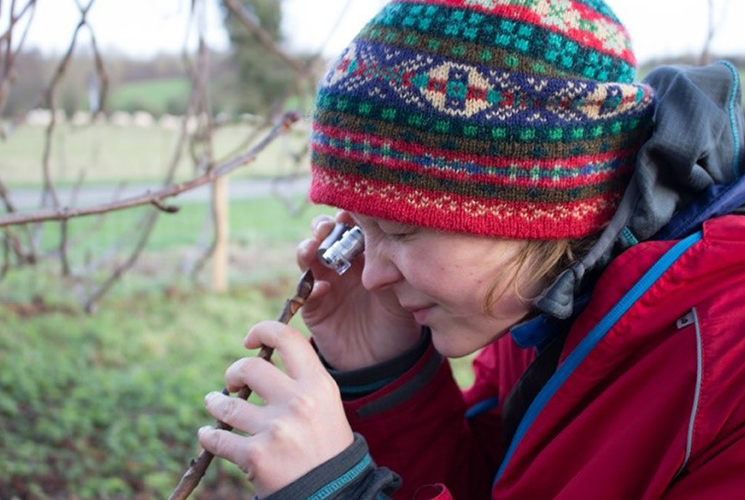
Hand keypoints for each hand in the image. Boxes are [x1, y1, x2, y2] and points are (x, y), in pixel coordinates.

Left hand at [198, 321, 353, 497]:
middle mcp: (298, 402)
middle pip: (249, 368)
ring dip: (215, 403)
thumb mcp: (327, 406)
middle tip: (232, 383)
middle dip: (233, 373)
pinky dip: (208, 435)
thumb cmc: (328, 448)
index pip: (288, 339)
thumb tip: (264, 359)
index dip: (263, 330)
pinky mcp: (256, 456)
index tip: (250, 340)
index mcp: (318, 385)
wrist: (333, 494)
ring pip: (227, 404)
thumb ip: (302, 382)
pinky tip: (208, 434)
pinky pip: (218, 438)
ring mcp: (276, 429)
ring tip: (214, 404)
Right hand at [297, 211, 420, 370]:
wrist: (385, 360)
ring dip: (308, 249)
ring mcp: (325, 283)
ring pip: (308, 258)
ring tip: (314, 248)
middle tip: (329, 227)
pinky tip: (324, 288)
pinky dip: (311, 287)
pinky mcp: (313, 308)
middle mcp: (341, 264)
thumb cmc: (398, 322)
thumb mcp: (403, 293)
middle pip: (324, 235)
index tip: (350, 211)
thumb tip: (391, 242)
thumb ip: (394, 269)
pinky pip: (306, 293)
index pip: (352, 227)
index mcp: (364, 255)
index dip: (348, 216)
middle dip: (323, 227)